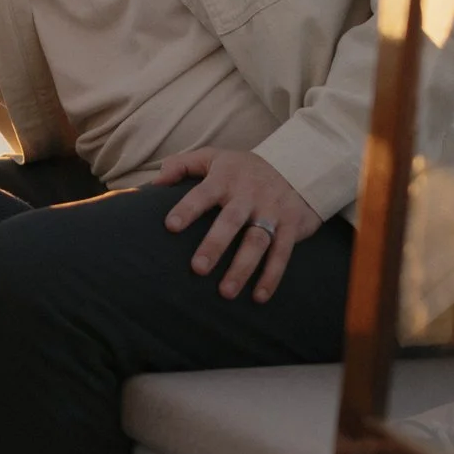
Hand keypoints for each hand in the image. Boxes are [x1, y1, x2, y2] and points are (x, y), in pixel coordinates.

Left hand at [155, 148, 323, 302]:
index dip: (188, 209)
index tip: (171, 226)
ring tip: (226, 292)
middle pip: (231, 221)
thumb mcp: (213, 157)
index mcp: (226, 178)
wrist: (297, 165)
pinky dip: (272, 275)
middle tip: (197, 269)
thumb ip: (182, 165)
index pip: (203, 193)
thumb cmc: (242, 168)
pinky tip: (259, 297)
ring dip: (242, 267)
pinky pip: (282, 252)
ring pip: (257, 241)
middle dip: (215, 245)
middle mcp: (249, 194)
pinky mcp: (291, 225)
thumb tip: (155, 183)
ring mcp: (272, 210)